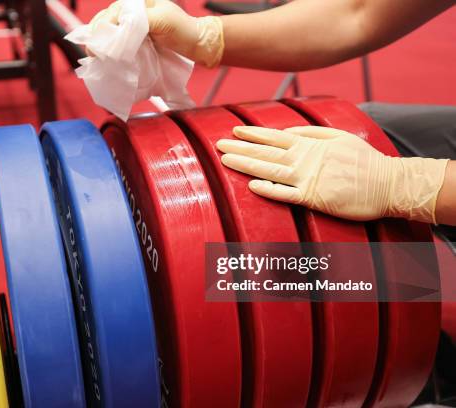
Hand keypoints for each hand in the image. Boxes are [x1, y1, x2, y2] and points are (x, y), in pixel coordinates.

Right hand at [89, 0, 223, 66]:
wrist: (198, 44)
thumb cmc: (183, 29)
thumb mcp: (162, 21)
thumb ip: (140, 21)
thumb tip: (119, 28)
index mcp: (138, 1)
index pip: (113, 12)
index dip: (103, 28)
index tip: (96, 44)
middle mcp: (134, 11)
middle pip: (107, 21)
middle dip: (99, 35)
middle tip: (92, 52)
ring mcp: (135, 25)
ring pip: (111, 32)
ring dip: (104, 43)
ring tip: (97, 56)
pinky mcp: (138, 38)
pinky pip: (120, 41)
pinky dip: (113, 49)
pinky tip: (108, 57)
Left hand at [217, 126, 448, 222]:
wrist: (388, 184)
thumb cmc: (364, 162)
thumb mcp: (338, 137)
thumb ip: (311, 132)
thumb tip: (286, 131)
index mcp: (309, 145)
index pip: (274, 137)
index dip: (252, 135)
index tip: (234, 131)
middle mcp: (304, 160)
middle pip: (265, 153)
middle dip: (240, 148)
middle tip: (218, 145)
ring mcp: (308, 178)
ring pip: (270, 170)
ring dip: (246, 164)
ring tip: (226, 160)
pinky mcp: (314, 198)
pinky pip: (286, 194)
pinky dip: (268, 189)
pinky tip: (251, 186)